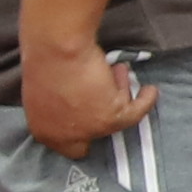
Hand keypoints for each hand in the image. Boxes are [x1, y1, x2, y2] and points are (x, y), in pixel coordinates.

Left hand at [20, 40, 159, 155]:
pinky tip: (149, 90)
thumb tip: (76, 98)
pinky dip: (145, 100)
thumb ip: (57, 101)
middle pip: (91, 136)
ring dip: (117, 92)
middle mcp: (65, 136)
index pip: (64, 144)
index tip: (87, 112)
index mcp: (43, 129)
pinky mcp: (111, 117)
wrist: (56, 47)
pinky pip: (136, 111)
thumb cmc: (45, 57)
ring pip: (114, 116)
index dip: (79, 127)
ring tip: (115, 71)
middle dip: (99, 119)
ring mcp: (89, 129)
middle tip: (104, 99)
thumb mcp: (42, 87)